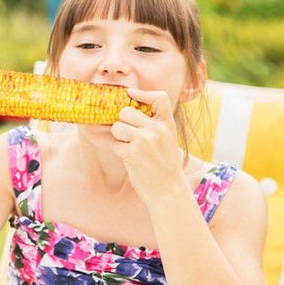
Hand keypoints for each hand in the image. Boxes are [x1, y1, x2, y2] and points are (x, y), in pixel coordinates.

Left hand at [110, 88, 188, 205]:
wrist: (168, 191)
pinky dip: (119, 152)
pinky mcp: (132, 152)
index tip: (130, 93)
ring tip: (131, 150)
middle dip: (122, 123)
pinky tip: (131, 161)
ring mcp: (144, 140)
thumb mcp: (166, 140)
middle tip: (129, 137)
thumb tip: (126, 111)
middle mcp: (157, 129)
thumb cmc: (164, 166)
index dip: (142, 93)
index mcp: (167, 124)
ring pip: (117, 127)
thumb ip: (153, 125)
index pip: (159, 97)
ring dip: (119, 138)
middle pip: (126, 112)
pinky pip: (115, 144)